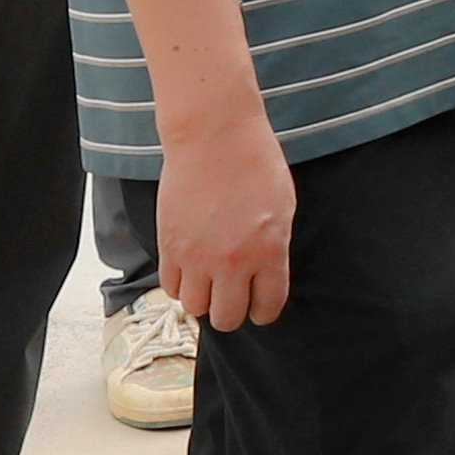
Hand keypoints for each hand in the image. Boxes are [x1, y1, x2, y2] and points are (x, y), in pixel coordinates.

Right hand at [160, 114, 297, 330]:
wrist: (214, 137)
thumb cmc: (255, 164)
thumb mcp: (283, 208)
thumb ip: (274, 248)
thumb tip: (264, 275)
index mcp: (268, 252)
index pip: (267, 307)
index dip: (264, 311)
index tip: (259, 306)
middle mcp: (232, 261)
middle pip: (227, 318)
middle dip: (232, 313)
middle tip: (233, 297)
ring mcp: (197, 256)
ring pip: (195, 308)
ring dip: (203, 300)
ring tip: (208, 283)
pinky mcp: (170, 246)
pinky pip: (170, 286)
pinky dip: (180, 285)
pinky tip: (189, 271)